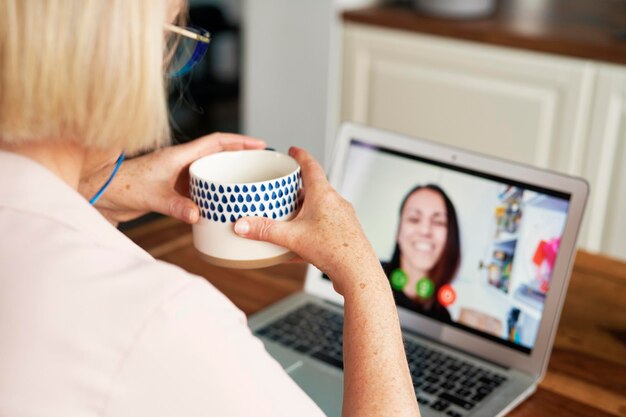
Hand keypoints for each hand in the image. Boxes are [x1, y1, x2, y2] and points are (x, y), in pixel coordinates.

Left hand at [79, 133, 265, 224]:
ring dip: (229, 174)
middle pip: (218, 154)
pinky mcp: (174, 188)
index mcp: (179, 156)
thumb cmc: (122, 187)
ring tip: (249, 182)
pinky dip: (214, 191)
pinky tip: (224, 202)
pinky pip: (201, 187)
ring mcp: (178, 175)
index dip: (239, 141)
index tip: (260, 144)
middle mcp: (181, 162)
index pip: (216, 142)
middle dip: (241, 156)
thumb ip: (176, 206)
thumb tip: (198, 215)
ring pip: (211, 170)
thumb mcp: (152, 197)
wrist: (101, 194)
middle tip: (262, 164)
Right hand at [233, 147, 381, 294]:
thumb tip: (241, 225)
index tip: (293, 150)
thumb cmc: (332, 249)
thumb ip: (264, 230)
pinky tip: (298, 248)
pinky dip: (311, 230)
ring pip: (320, 208)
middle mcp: (336, 202)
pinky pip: (325, 227)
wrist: (358, 272)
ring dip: (305, 210)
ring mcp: (343, 218)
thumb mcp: (292, 237)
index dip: (300, 156)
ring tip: (289, 218)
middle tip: (283, 190)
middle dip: (298, 188)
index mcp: (323, 194)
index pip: (311, 166)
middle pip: (315, 188)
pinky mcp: (345, 234)